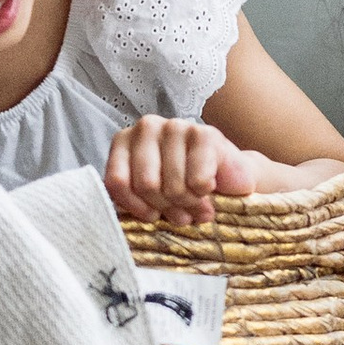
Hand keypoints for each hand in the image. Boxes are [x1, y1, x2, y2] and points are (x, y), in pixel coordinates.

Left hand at [103, 114, 259, 231]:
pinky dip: (205, 194)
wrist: (229, 179)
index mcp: (124, 141)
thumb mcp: (148, 196)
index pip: (117, 182)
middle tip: (180, 210)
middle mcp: (146, 127)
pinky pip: (197, 181)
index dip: (137, 207)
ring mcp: (176, 126)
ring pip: (173, 186)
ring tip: (196, 203)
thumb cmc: (183, 189)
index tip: (152, 215)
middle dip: (167, 206)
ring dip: (188, 204)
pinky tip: (209, 188)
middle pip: (146, 184)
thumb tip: (114, 218)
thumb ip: (128, 199)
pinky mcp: (205, 133)